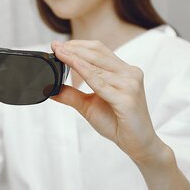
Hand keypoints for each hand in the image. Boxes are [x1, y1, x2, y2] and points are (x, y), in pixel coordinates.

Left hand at [51, 40, 162, 163]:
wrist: (138, 144)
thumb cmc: (117, 123)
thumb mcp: (89, 106)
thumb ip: (72, 95)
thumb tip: (51, 89)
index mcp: (124, 71)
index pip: (99, 50)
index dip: (78, 45)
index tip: (58, 45)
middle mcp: (129, 73)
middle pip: (97, 54)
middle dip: (73, 48)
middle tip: (55, 46)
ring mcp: (130, 84)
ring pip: (97, 66)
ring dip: (75, 58)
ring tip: (59, 54)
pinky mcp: (127, 98)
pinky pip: (101, 83)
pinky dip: (84, 72)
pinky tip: (71, 64)